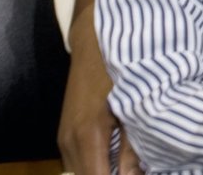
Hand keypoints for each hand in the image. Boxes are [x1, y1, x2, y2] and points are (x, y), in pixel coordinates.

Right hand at [58, 0, 142, 174]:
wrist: (93, 40)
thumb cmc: (120, 67)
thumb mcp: (132, 103)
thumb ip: (132, 144)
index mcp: (88, 135)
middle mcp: (69, 143)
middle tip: (138, 170)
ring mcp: (64, 139)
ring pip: (80, 173)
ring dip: (102, 173)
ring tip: (132, 168)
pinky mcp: (65, 134)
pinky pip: (78, 163)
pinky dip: (96, 167)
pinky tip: (117, 160)